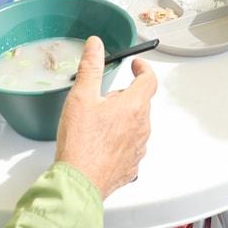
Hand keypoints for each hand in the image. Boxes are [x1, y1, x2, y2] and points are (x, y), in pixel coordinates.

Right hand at [55, 36, 157, 198]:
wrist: (79, 183)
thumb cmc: (80, 141)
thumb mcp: (81, 96)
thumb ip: (91, 67)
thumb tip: (96, 45)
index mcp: (134, 106)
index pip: (149, 80)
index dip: (143, 68)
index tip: (135, 64)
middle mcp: (142, 127)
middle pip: (140, 102)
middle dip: (124, 95)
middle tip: (102, 98)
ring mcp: (138, 148)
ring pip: (136, 124)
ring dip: (122, 118)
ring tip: (97, 123)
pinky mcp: (131, 165)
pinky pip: (130, 145)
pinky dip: (119, 139)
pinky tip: (100, 143)